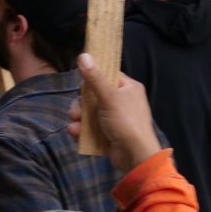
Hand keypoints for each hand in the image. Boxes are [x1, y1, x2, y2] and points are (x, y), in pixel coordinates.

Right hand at [69, 54, 161, 173]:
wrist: (135, 156)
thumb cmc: (125, 122)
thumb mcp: (109, 97)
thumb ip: (94, 78)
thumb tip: (83, 55)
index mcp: (128, 88)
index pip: (107, 75)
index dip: (92, 78)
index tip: (82, 84)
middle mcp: (123, 100)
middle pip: (94, 94)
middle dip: (81, 103)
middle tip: (76, 111)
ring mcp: (115, 117)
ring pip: (89, 111)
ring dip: (78, 117)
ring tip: (74, 124)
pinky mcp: (109, 131)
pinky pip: (91, 125)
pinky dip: (82, 129)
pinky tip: (75, 132)